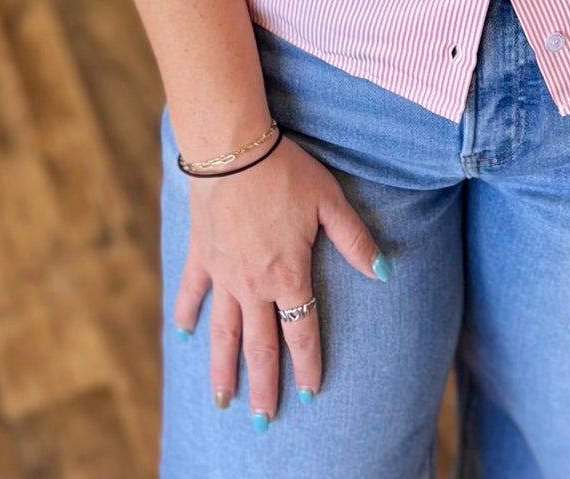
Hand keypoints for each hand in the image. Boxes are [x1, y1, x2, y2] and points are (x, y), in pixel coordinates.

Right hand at [174, 133, 386, 424]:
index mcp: (288, 275)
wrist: (233, 148)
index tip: (311, 393)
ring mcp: (223, 273)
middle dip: (264, 386)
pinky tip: (185, 336)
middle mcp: (253, 284)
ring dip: (223, 368)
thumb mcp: (330, 200)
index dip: (307, 365)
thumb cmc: (286, 170)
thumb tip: (384, 271)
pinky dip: (187, 314)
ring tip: (224, 400)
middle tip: (263, 421)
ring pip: (223, 332)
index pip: (301, 332)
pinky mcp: (201, 255)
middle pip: (259, 345)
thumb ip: (355, 240)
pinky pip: (192, 292)